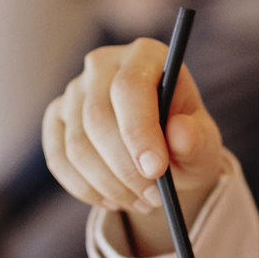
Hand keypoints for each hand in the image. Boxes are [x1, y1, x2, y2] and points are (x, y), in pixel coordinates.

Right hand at [41, 39, 222, 256]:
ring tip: (142, 202)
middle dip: (126, 168)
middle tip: (153, 199)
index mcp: (145, 55)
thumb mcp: (202, 143)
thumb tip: (181, 133)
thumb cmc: (185, 140)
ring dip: (110, 185)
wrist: (163, 151)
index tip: (156, 171)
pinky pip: (59, 160)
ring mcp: (74, 90)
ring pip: (78, 146)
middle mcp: (103, 65)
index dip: (139, 131)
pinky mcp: (56, 117)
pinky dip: (86, 189)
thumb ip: (196, 138)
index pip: (129, 87)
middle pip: (98, 118)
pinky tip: (114, 199)